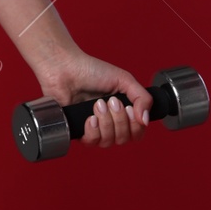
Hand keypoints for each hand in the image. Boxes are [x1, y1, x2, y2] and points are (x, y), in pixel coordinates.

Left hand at [31, 48, 152, 148]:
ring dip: (106, 123)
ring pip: (109, 142)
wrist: (65, 68)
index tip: (128, 108)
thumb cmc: (90, 70)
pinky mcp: (77, 130)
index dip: (135, 125)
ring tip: (97, 104)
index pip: (137, 133)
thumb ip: (143, 98)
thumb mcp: (124, 79)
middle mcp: (108, 122)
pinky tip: (90, 118)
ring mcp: (93, 127)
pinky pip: (91, 142)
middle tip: (110, 101)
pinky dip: (93, 130)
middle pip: (124, 139)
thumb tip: (146, 120)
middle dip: (119, 120)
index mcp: (121, 112)